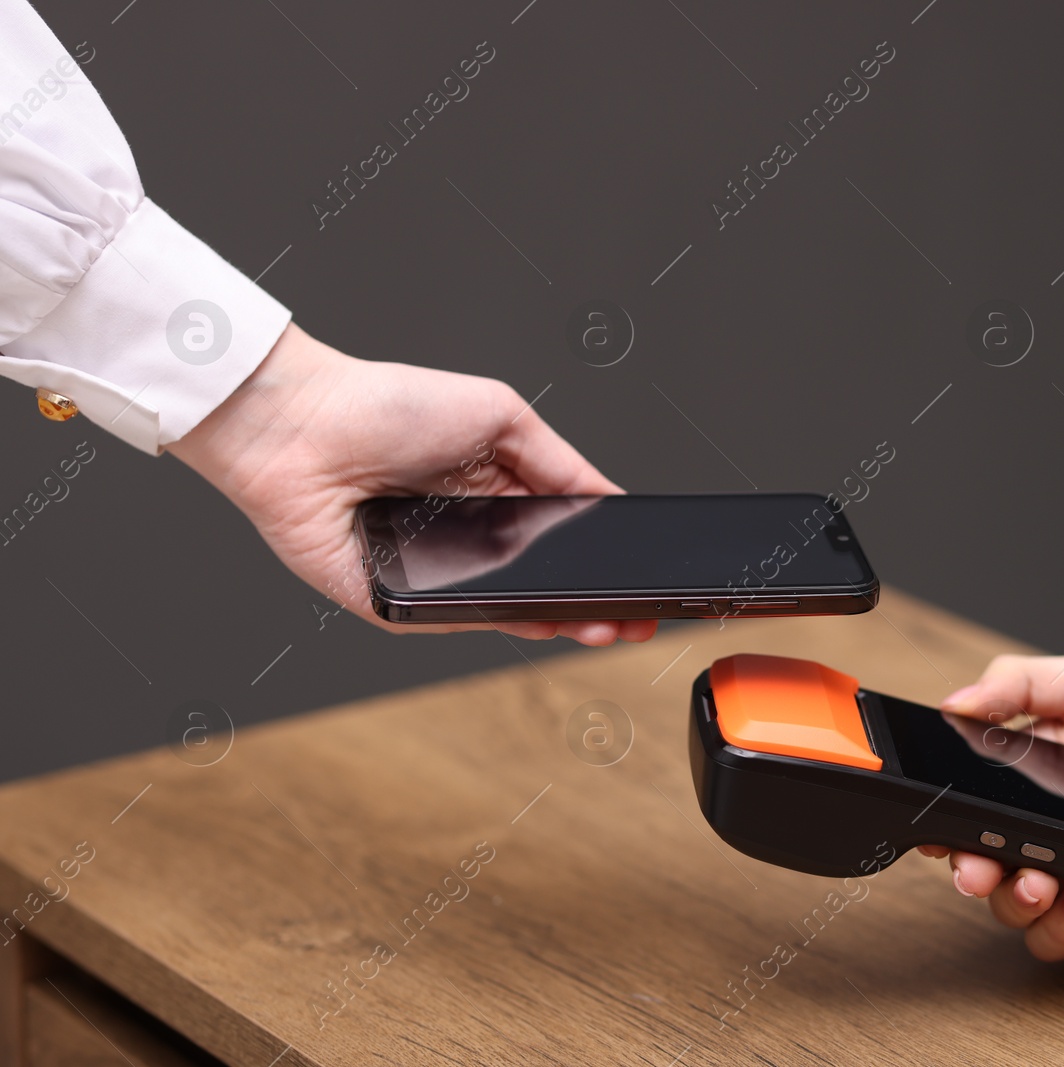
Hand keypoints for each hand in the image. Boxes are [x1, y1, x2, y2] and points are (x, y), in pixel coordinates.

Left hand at [168, 323, 657, 645]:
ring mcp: (435, 574)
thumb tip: (611, 498)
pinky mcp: (398, 604)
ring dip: (558, 621)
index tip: (643, 573)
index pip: (561, 536)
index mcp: (494, 491)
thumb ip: (560, 460)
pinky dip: (497, 622)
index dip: (602, 556)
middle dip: (593, 601)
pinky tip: (539, 619)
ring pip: (508, 611)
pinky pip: (456, 620)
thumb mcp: (499, 415)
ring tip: (603, 624)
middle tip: (637, 615)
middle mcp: (467, 537)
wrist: (301, 426)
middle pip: (542, 582)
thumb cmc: (386, 405)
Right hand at [920, 653, 1063, 960]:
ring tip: (1044, 881)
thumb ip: (1019, 684)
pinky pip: (1055, 939)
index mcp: (1021, 771)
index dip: (941, 821)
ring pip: (1008, 909)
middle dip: (969, 872)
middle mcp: (1037, 827)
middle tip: (982, 868)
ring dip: (1015, 901)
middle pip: (975, 865)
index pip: (960, 805)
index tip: (940, 828)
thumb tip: (955, 702)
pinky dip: (1058, 926)